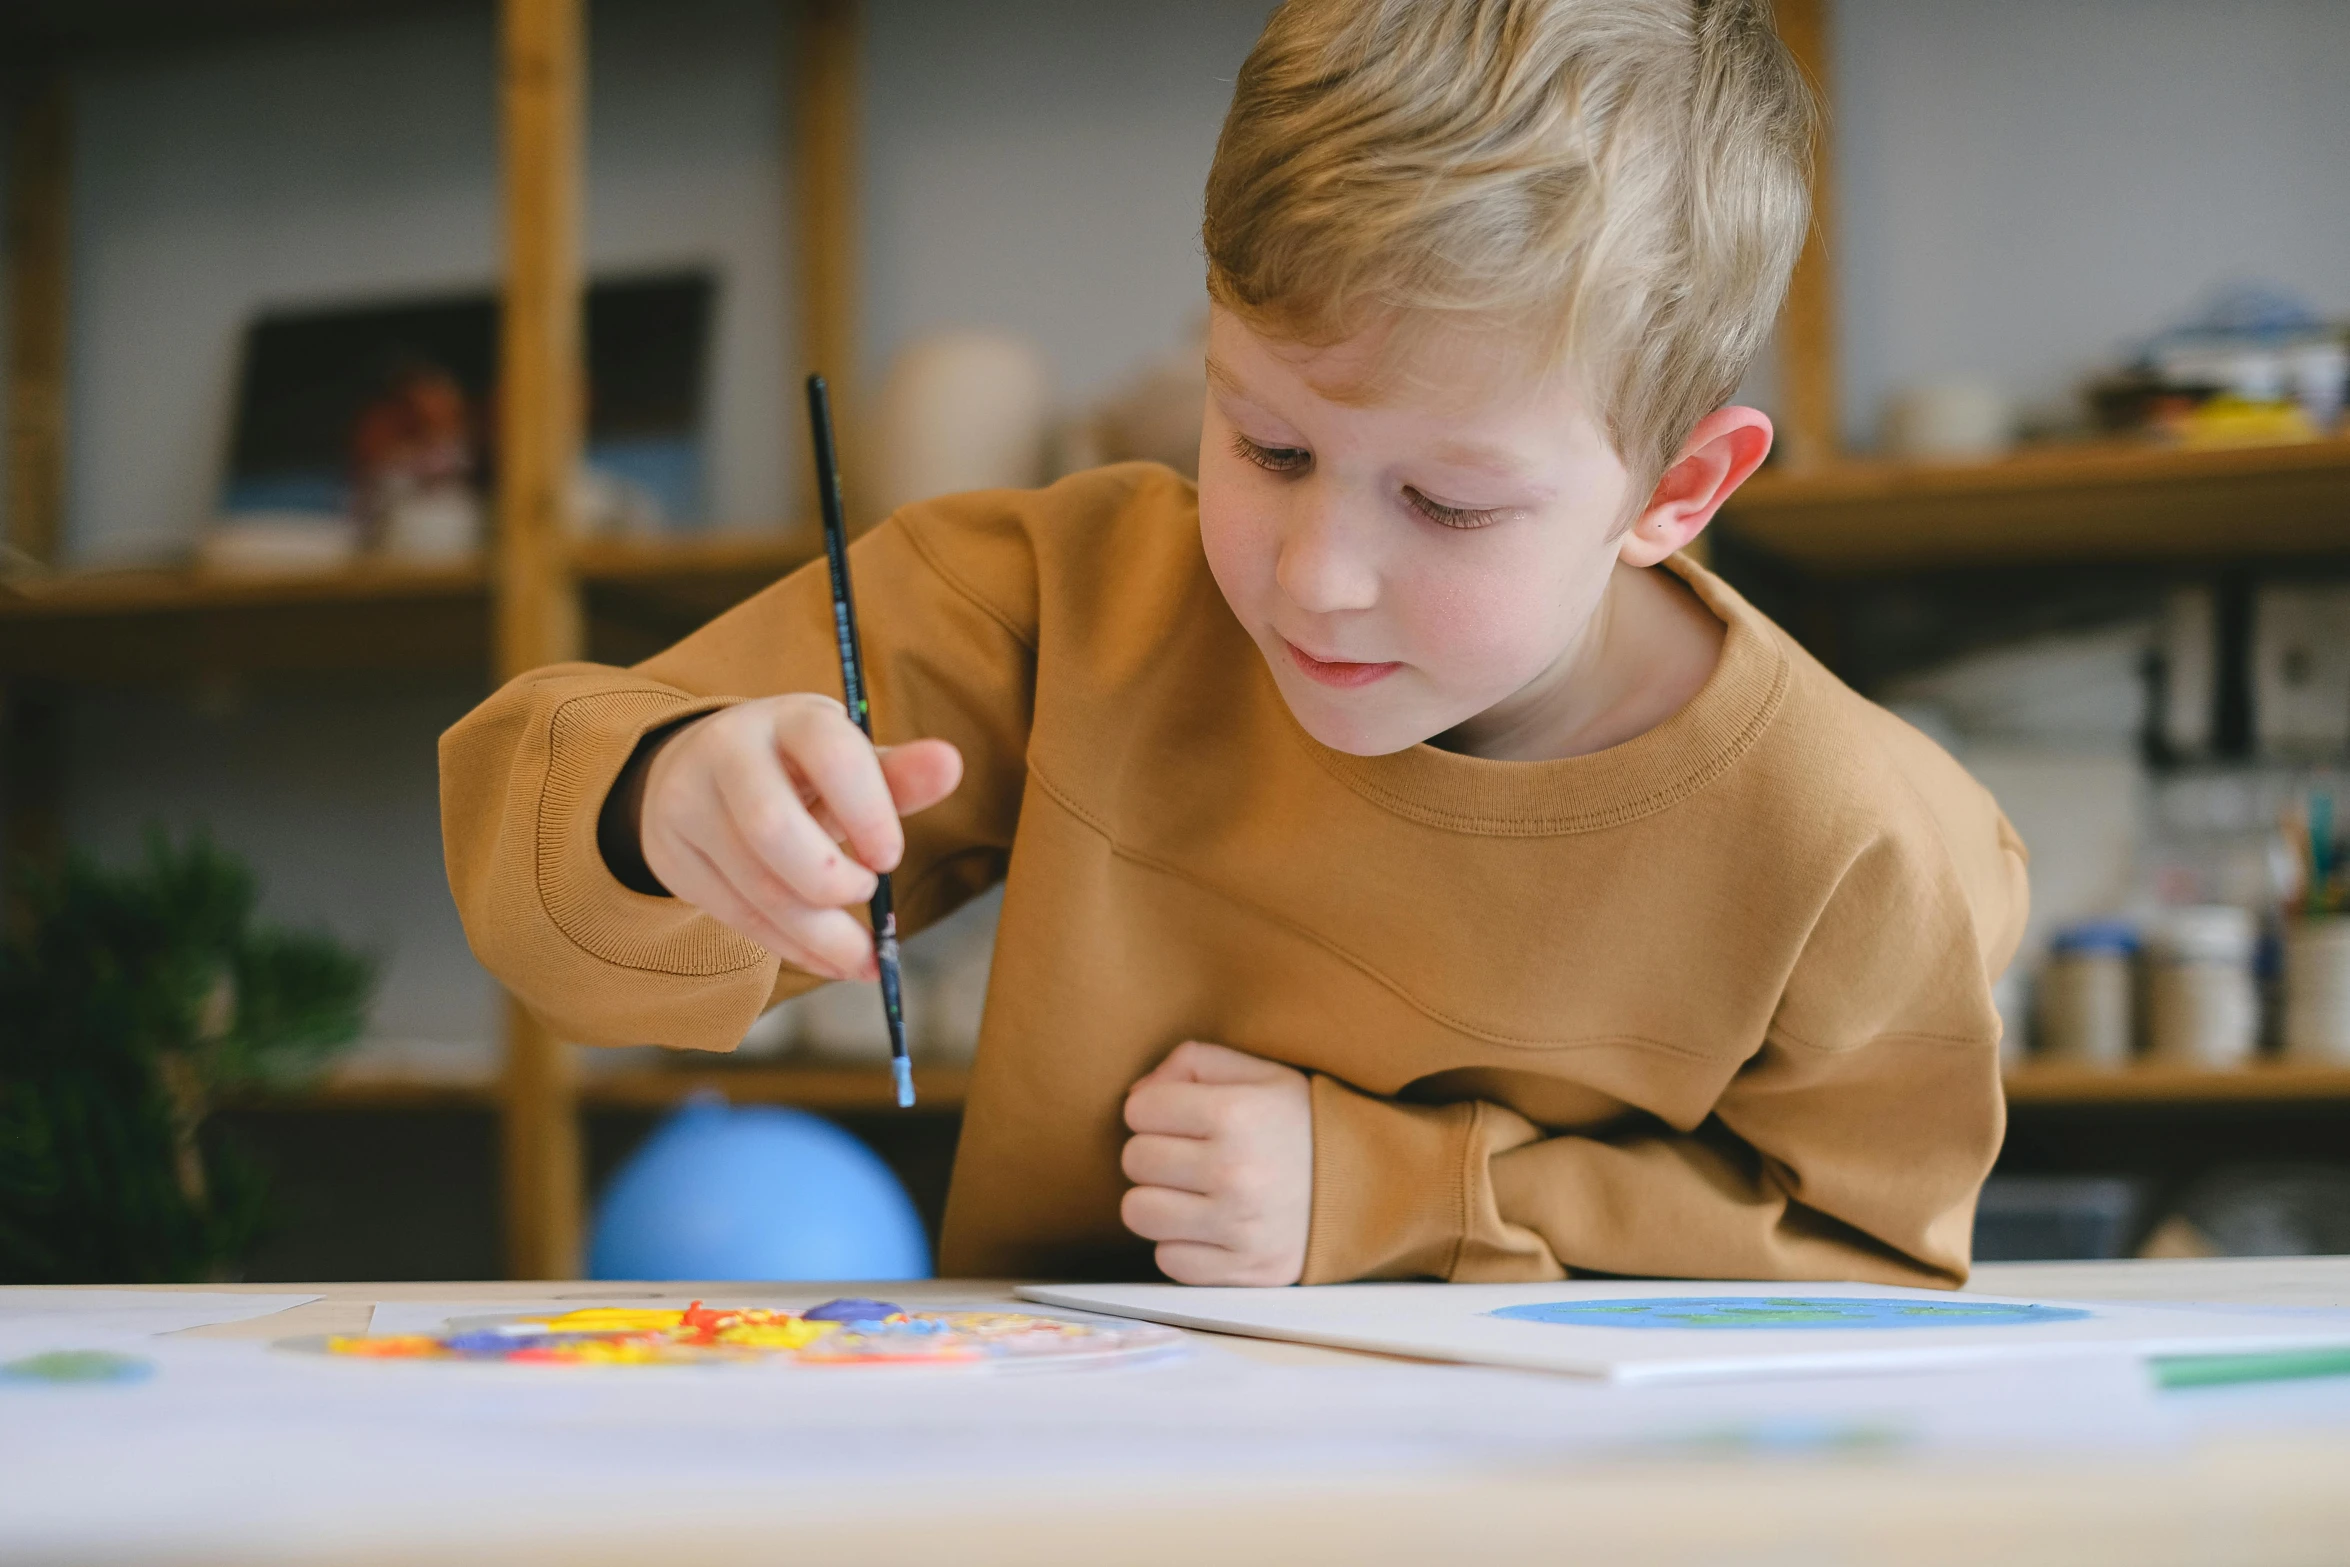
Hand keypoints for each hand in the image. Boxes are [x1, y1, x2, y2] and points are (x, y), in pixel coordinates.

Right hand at [637, 694, 961, 978]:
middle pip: (773, 828)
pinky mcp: (673, 855)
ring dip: (820, 934)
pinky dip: (793, 948)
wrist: (698, 771)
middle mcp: (730, 752)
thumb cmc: (797, 770)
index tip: (892, 858)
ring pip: (757, 886)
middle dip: (830, 881)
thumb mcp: (845, 762)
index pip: (830, 754)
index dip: (869, 812)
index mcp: (791, 719)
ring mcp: (690, 803)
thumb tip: (950, 765)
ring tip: (864, 957)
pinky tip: (829, 960)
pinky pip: (738, 916)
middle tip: (868, 892)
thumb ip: (897, 776)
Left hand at [1120, 1041, 1312, 1285]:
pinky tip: (1210, 1225)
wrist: (1373, 1185)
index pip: (1140, 1111)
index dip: (1154, 1110)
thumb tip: (1136, 1097)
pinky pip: (1168, 1260)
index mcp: (1236, 1114)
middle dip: (1154, 1153)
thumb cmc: (1304, 1124)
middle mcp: (1234, 1172)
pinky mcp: (1243, 1270)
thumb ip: (1193, 1063)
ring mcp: (1238, 1226)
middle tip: (1188, 1155)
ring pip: (1139, 1213)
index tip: (1179, 1118)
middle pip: (1135, 1161)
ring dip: (1158, 1201)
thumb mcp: (1262, 1074)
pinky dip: (1182, 1244)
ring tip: (1191, 1192)